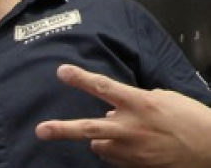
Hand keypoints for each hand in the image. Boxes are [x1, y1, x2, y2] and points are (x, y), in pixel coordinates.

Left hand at [35, 64, 210, 167]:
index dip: (80, 79)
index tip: (62, 72)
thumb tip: (110, 109)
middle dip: (62, 129)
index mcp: (139, 103)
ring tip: (118, 132)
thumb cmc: (190, 118)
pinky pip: (114, 158)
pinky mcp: (136, 167)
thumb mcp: (163, 99)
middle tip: (41, 130)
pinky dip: (115, 151)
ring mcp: (133, 151)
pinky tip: (132, 145)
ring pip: (98, 145)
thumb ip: (133, 101)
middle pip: (88, 128)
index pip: (103, 87)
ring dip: (100, 138)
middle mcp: (131, 128)